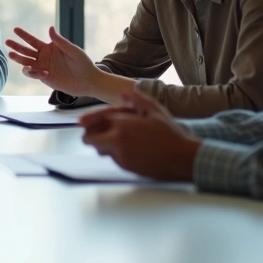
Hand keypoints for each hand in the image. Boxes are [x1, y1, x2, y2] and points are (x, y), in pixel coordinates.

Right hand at [6, 26, 103, 98]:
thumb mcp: (72, 50)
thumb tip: (50, 28)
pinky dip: (34, 73)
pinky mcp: (44, 78)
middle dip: (16, 46)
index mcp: (49, 48)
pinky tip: (43, 72)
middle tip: (7, 42)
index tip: (15, 29)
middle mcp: (44, 57)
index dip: (24, 35)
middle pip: (26, 51)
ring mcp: (43, 67)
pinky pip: (33, 74)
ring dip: (18, 59)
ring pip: (26, 63)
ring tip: (11, 55)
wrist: (87, 80)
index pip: (33, 41)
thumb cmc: (83, 63)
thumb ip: (60, 41)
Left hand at [78, 90, 199, 181]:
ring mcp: (120, 156)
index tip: (80, 122)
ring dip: (103, 144)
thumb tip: (124, 94)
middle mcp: (117, 140)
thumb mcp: (155, 110)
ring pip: (100, 150)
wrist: (182, 158)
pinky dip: (115, 153)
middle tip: (97, 132)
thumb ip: (137, 99)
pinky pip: (112, 159)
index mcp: (122, 124)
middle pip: (90, 139)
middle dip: (92, 134)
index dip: (86, 121)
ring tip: (116, 139)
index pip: (95, 121)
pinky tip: (130, 148)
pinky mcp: (125, 167)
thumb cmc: (170, 133)